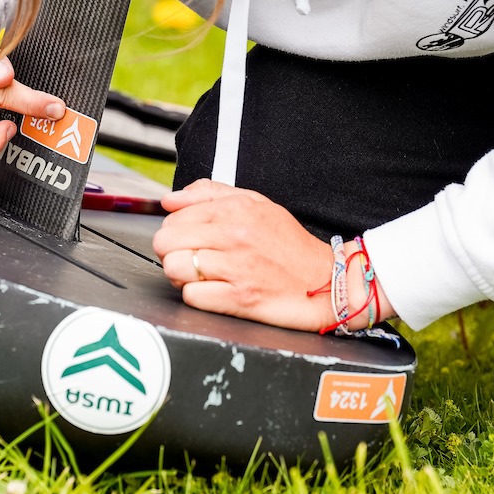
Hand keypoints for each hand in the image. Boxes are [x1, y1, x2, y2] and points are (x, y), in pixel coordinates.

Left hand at [152, 179, 337, 331]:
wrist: (327, 281)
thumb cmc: (290, 245)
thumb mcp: (257, 204)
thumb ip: (211, 194)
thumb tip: (170, 200)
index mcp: (235, 210)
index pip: (174, 218)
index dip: (175, 231)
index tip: (188, 240)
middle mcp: (234, 235)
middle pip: (166, 243)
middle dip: (172, 253)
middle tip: (189, 258)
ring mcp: (236, 268)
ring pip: (174, 268)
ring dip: (180, 276)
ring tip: (198, 276)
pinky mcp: (239, 298)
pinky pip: (192, 296)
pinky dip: (196, 296)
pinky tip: (211, 292)